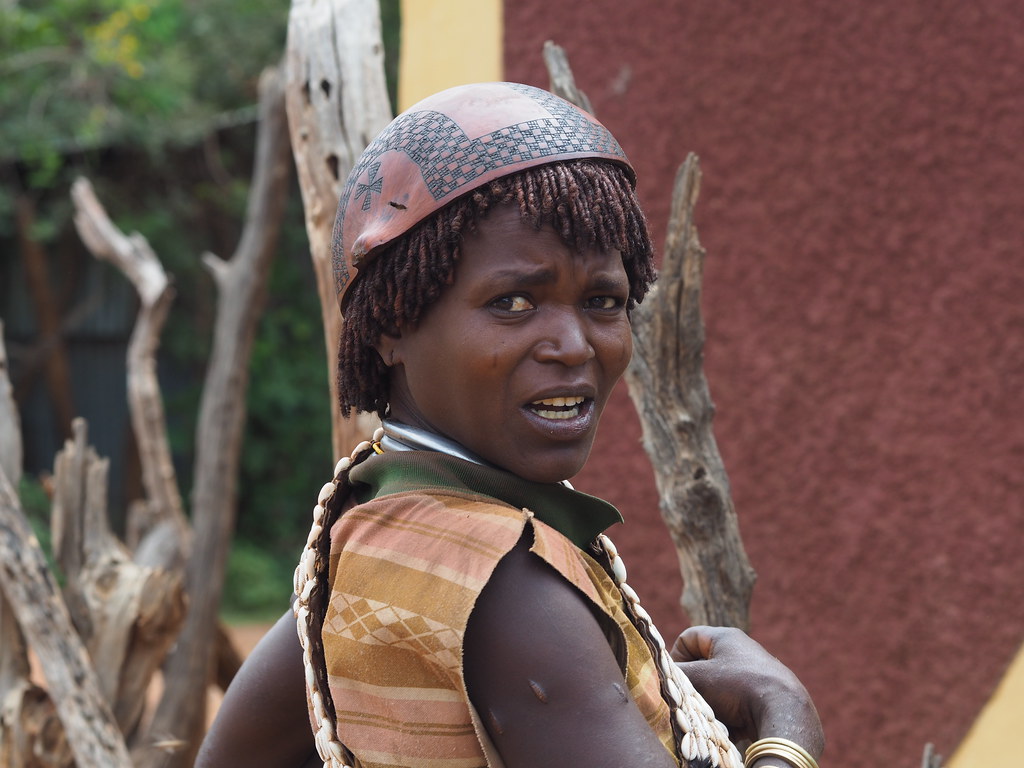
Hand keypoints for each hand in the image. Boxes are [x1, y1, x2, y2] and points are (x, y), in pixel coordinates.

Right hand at [671, 625, 823, 758]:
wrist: (784, 712)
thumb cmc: (739, 687)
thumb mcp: (700, 679)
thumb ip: (676, 675)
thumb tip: (659, 677)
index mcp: (726, 637)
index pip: (688, 638)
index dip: (677, 656)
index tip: (677, 677)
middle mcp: (741, 651)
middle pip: (703, 665)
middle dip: (694, 684)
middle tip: (690, 699)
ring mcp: (753, 674)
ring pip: (717, 687)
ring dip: (709, 702)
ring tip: (710, 714)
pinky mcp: (762, 696)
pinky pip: (734, 703)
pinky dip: (726, 714)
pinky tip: (727, 725)